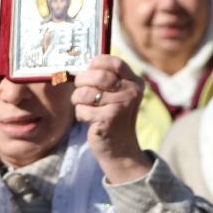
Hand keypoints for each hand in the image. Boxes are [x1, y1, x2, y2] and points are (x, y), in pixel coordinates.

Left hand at [71, 55, 151, 183]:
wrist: (121, 150)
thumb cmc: (112, 118)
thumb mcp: (115, 96)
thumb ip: (104, 80)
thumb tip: (79, 66)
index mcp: (135, 82)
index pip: (114, 62)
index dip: (96, 63)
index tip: (88, 71)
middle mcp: (132, 92)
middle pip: (98, 75)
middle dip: (81, 82)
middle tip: (79, 90)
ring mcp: (122, 105)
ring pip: (86, 92)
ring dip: (78, 100)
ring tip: (83, 106)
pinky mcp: (109, 119)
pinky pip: (82, 109)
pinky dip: (80, 114)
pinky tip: (88, 120)